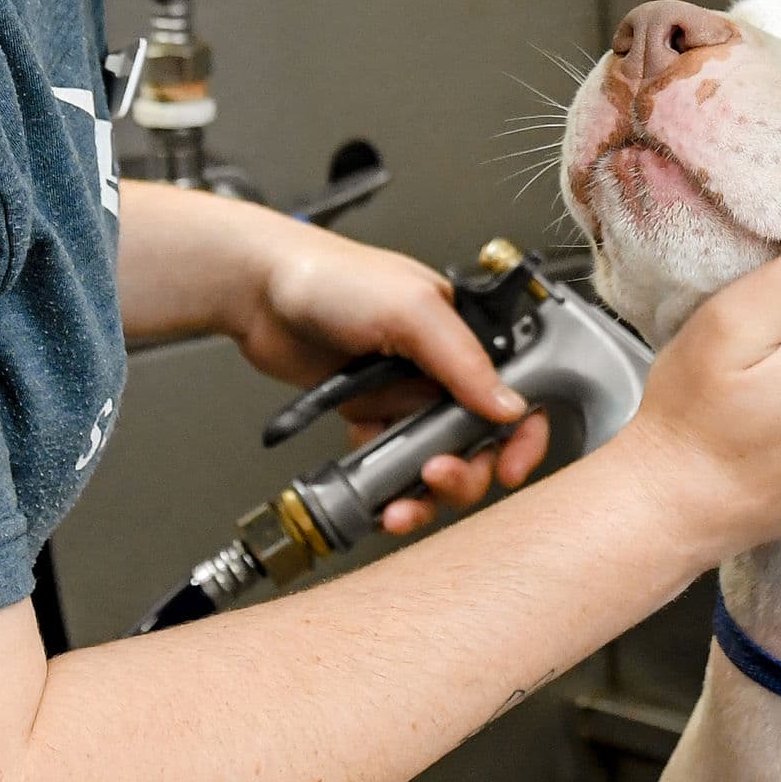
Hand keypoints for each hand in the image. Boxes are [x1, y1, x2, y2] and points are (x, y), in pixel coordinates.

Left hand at [230, 215, 553, 535]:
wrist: (258, 292)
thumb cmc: (331, 276)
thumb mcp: (409, 310)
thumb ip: (463, 360)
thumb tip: (510, 406)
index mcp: (466, 334)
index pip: (518, 392)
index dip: (522, 436)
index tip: (510, 468)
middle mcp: (442, 368)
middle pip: (479, 440)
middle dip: (466, 472)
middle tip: (438, 478)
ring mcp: (406, 395)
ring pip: (437, 459)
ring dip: (427, 493)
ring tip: (404, 504)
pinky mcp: (370, 415)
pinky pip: (392, 463)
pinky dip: (388, 487)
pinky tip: (377, 496)